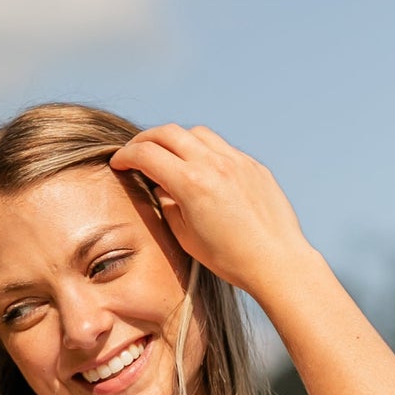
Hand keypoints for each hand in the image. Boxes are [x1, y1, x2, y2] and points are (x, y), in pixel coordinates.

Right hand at [110, 123, 310, 298]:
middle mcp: (213, 164)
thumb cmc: (230, 259)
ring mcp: (236, 161)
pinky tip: (201, 169)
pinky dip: (204, 151)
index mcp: (191, 184)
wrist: (277, 262)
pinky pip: (222, 147)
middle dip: (145, 139)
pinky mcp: (253, 166)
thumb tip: (161, 186)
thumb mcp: (187, 236)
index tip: (118, 163)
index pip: (147, 154)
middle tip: (135, 152)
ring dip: (176, 140)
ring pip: (196, 133)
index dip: (126, 156)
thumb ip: (168, 205)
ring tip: (169, 156)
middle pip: (168, 132)